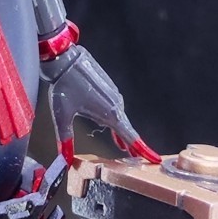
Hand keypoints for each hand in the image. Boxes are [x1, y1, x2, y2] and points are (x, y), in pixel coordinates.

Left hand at [42, 45, 158, 164]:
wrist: (64, 58)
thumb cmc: (63, 86)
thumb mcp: (62, 116)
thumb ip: (65, 139)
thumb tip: (64, 160)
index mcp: (109, 113)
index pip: (130, 137)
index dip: (143, 149)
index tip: (155, 159)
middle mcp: (116, 104)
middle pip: (126, 130)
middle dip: (131, 145)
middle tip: (137, 158)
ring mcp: (114, 95)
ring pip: (118, 118)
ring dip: (120, 132)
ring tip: (123, 147)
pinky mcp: (109, 88)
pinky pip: (113, 108)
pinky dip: (113, 119)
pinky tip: (109, 125)